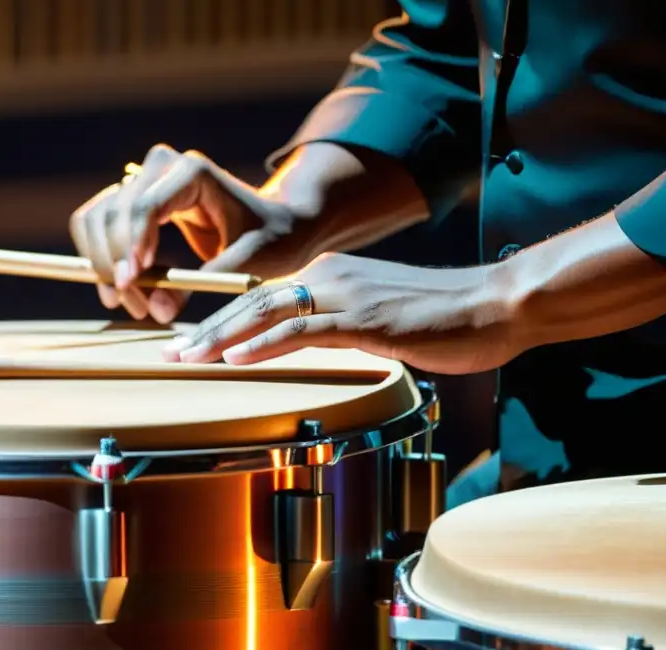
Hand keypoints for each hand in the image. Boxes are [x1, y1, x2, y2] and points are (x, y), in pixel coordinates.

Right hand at [69, 143, 307, 323]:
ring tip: (131, 304)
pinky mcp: (132, 198)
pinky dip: (101, 258)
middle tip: (136, 308)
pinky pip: (96, 224)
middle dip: (115, 264)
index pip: (144, 206)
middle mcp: (160, 166)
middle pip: (112, 213)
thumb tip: (158, 310)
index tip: (130, 285)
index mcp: (192, 172)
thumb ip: (204, 283)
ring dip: (103, 265)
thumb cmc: (271, 238)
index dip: (130, 246)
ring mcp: (142, 179)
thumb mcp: (249, 263)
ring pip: (95, 219)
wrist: (275, 223)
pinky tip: (127, 287)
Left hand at [161, 252, 520, 374]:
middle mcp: (330, 276)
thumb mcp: (378, 318)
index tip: (190, 345)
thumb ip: (340, 326)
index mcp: (330, 274)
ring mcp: (346, 294)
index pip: (263, 298)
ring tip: (188, 358)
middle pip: (253, 301)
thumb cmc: (442, 318)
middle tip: (170, 355)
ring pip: (268, 312)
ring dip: (223, 337)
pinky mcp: (366, 318)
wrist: (495, 304)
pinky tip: (237, 359)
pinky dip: (266, 345)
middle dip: (207, 330)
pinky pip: (305, 332)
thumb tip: (311, 348)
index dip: (222, 321)